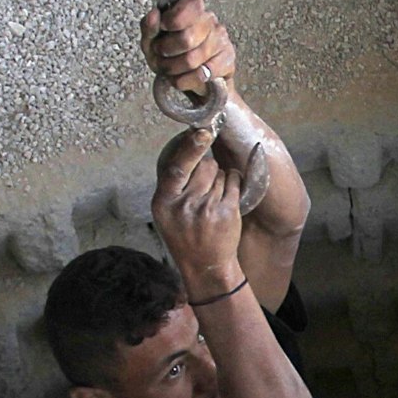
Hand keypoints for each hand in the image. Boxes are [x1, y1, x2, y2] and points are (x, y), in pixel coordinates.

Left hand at [141, 0, 236, 93]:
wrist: (191, 78)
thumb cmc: (171, 54)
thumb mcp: (152, 40)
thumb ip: (149, 27)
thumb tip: (154, 15)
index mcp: (192, 6)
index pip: (186, 9)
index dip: (169, 22)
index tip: (162, 30)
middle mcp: (210, 19)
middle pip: (186, 39)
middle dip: (166, 52)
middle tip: (160, 56)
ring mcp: (221, 40)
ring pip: (191, 60)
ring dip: (172, 69)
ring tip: (168, 69)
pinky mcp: (228, 61)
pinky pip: (202, 75)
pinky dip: (184, 81)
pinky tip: (181, 79)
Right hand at [151, 128, 241, 282]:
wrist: (205, 266)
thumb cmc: (184, 236)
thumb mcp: (166, 213)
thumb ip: (173, 185)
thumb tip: (188, 147)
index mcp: (164, 202)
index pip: (178, 167)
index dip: (191, 147)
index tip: (202, 131)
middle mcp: (185, 205)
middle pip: (204, 166)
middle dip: (208, 168)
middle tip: (205, 186)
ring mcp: (207, 210)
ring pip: (220, 173)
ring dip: (220, 179)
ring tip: (213, 199)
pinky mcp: (227, 213)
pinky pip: (233, 182)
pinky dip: (232, 183)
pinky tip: (226, 196)